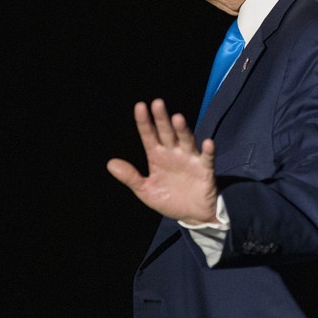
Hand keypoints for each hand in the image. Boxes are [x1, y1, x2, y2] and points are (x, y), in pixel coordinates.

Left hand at [107, 98, 217, 223]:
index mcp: (158, 157)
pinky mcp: (205, 170)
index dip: (144, 122)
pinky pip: (207, 159)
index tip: (140, 106)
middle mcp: (174, 153)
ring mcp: (190, 160)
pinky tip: (207, 143)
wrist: (193, 215)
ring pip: (186, 141)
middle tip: (157, 103)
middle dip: (162, 119)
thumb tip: (110, 163)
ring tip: (177, 118)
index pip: (149, 136)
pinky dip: (208, 151)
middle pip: (167, 133)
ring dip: (182, 130)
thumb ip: (130, 177)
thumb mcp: (146, 190)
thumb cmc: (169, 199)